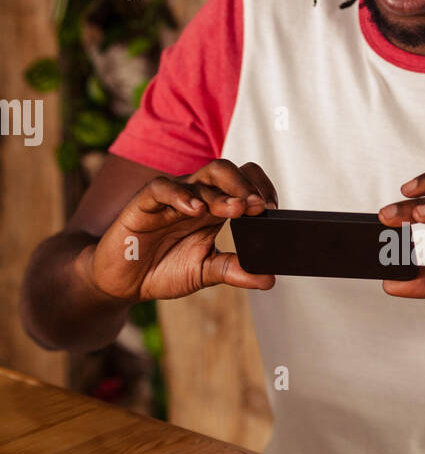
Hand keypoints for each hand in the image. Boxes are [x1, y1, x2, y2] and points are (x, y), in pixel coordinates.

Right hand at [84, 159, 278, 302]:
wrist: (121, 282)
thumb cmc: (162, 269)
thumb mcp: (204, 272)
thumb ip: (235, 271)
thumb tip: (269, 279)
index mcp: (214, 210)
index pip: (243, 183)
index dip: (260, 190)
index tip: (273, 210)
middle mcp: (196, 198)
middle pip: (225, 172)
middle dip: (246, 185)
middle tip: (260, 207)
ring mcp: (171, 198)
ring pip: (201, 177)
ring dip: (222, 192)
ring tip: (236, 208)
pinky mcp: (144, 203)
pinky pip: (163, 188)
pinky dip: (181, 196)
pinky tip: (196, 210)